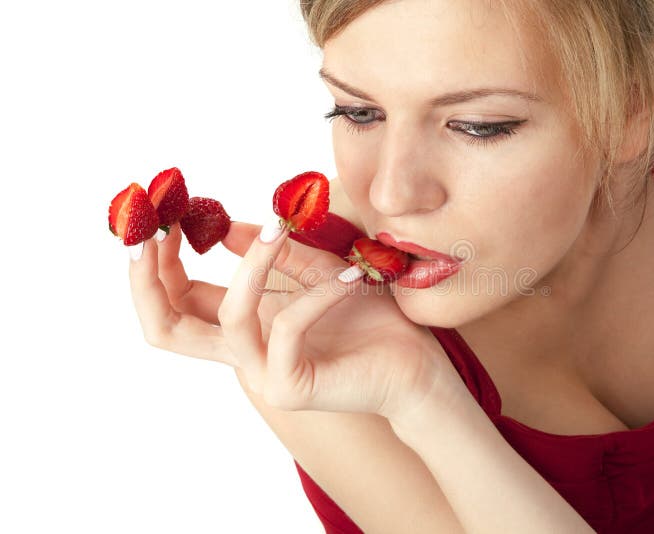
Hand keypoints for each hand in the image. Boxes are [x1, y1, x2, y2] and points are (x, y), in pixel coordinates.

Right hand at [128, 218, 460, 421]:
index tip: (162, 216)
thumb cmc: (370, 321)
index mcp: (244, 330)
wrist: (416, 366)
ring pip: (230, 317)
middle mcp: (244, 355)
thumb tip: (229, 229)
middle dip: (151, 279)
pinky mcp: (292, 387)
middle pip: (165, 329)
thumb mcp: (318, 275)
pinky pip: (287, 328)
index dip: (157, 263)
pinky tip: (349, 276)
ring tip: (280, 231)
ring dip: (254, 266)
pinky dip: (316, 294)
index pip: (177, 302)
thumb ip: (276, 257)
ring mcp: (264, 375)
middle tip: (162, 230)